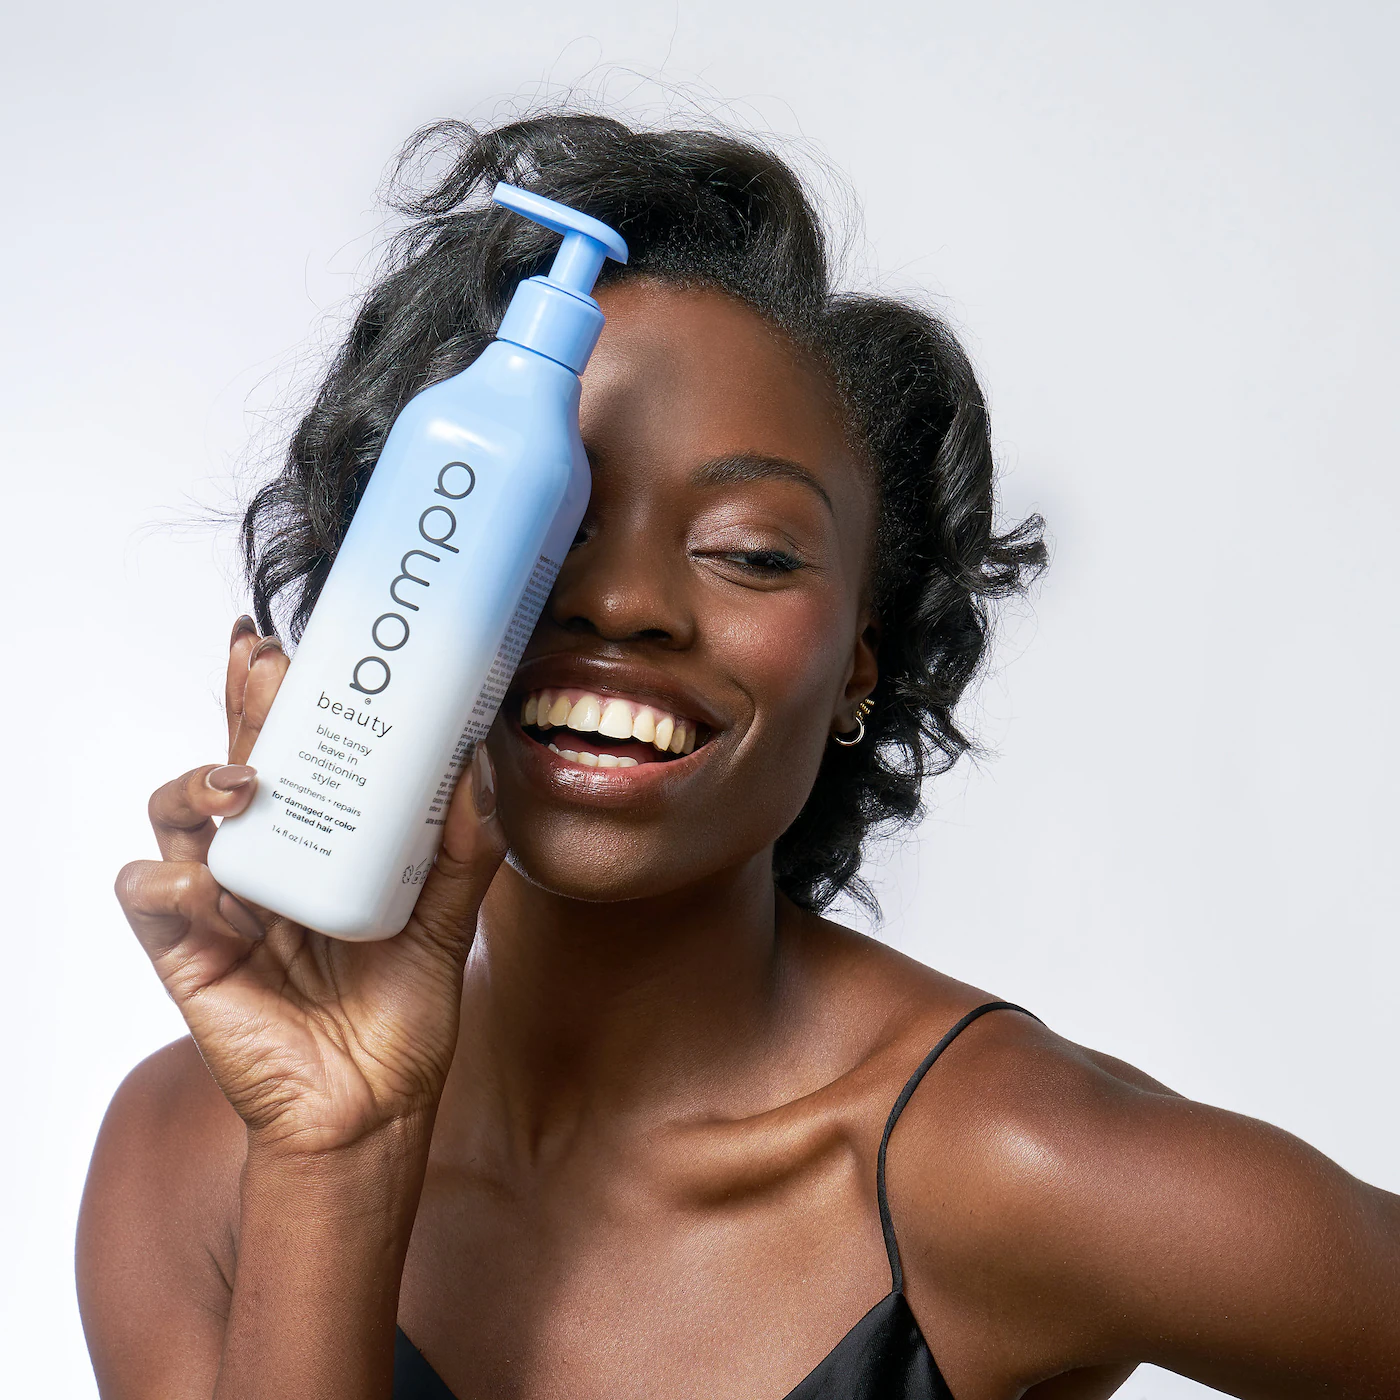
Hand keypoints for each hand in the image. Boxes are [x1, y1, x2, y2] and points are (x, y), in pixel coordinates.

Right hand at [115, 617, 506, 1158]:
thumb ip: (464, 846)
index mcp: (317, 839)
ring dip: (198, 783)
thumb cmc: (402, 1004)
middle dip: (243, 703)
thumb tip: (474, 765)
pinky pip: (150, 897)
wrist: (376, 1104)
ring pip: (174, 813)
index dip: (275, 693)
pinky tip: (215, 890)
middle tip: (264, 663)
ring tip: (246, 783)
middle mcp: (263, 857)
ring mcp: (220, 902)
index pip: (290, 748)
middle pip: (234, 757)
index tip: (283, 641)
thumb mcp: (447, 915)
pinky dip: (173, 883)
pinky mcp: (187, 952)